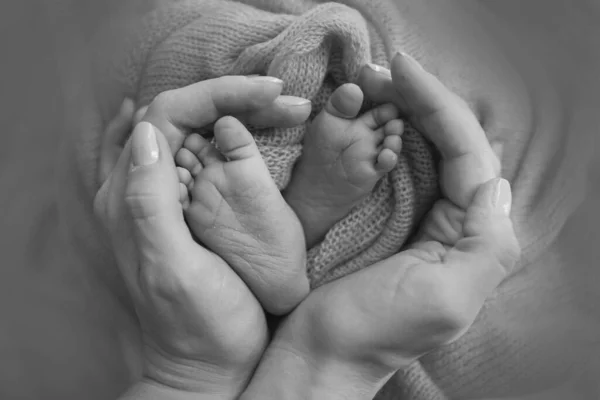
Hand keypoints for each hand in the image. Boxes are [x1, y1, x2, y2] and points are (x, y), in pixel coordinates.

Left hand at [93, 76, 310, 397]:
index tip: (270, 94)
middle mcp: (139, 190)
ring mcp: (161, 199)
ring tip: (276, 105)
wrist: (207, 365)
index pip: (164, 117)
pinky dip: (214, 130)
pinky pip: (191, 153)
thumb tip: (144, 130)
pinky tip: (224, 123)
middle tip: (284, 99)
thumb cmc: (198, 325)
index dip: (217, 95)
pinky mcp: (183, 211)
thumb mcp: (173, 268)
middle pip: (177, 116)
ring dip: (230, 109)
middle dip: (231, 97)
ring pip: (187, 130)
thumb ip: (148, 203)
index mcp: (132, 198)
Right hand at [240, 53, 519, 399]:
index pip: (470, 155)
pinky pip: (396, 165)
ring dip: (404, 111)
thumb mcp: (443, 297)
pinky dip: (385, 135)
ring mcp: (420, 220)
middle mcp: (455, 224)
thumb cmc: (373, 331)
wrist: (319, 354)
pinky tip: (369, 117)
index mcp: (476, 239)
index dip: (440, 106)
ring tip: (375, 83)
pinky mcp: (386, 220)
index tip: (403, 71)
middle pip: (451, 144)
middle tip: (383, 70)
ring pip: (424, 149)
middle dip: (422, 101)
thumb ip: (486, 242)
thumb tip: (494, 182)